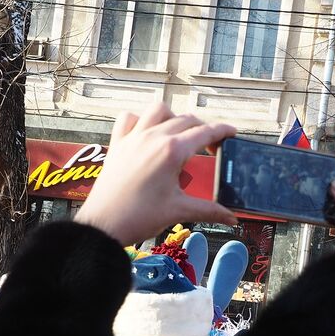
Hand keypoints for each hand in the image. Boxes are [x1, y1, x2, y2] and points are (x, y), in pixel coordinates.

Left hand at [75, 104, 237, 245]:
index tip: (230, 133)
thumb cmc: (137, 217)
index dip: (222, 131)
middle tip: (209, 147)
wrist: (103, 225)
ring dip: (173, 117)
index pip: (205, 132)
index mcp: (171, 151)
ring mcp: (133, 138)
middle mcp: (153, 138)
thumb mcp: (178, 211)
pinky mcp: (118, 144)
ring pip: (158, 110)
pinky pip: (129, 118)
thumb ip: (209, 210)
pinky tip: (147, 133)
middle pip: (186, 120)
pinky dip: (141, 119)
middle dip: (202, 130)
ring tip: (179, 135)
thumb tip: (231, 217)